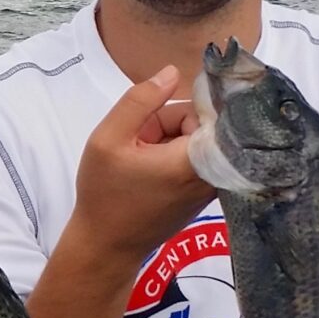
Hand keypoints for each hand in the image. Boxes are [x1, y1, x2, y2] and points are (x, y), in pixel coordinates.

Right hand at [68, 65, 214, 261]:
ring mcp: (212, 188)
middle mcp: (213, 174)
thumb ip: (140, 100)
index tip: (152, 119)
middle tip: (136, 144)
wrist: (107, 246)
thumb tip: (171, 71)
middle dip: (168, 125)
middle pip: (200, 125)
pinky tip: (150, 173)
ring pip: (196, 142)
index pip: (207, 109)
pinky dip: (174, 159)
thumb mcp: (108, 138)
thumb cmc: (104, 194)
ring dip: (169, 142)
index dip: (178, 106)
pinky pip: (196, 161)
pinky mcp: (205, 197)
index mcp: (194, 159)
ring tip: (140, 161)